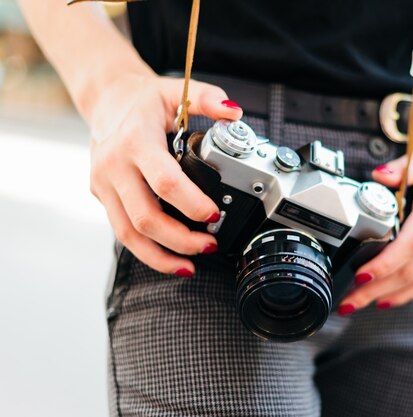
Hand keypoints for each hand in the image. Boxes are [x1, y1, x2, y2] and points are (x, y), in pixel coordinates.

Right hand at [88, 73, 242, 276]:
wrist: (105, 100)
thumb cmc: (144, 100)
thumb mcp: (176, 90)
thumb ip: (208, 98)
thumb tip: (235, 113)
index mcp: (136, 141)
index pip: (165, 182)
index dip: (191, 204)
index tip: (214, 216)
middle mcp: (114, 166)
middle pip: (145, 217)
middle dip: (181, 240)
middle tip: (210, 245)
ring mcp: (104, 184)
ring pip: (129, 234)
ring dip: (161, 256)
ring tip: (190, 265)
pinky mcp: (101, 197)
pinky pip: (122, 232)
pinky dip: (147, 251)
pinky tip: (170, 260)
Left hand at [338, 118, 412, 313]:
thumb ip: (403, 166)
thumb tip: (376, 176)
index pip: (412, 243)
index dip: (385, 264)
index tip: (361, 276)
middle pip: (410, 269)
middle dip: (375, 289)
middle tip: (346, 302)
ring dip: (387, 295)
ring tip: (357, 304)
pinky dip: (408, 291)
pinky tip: (387, 299)